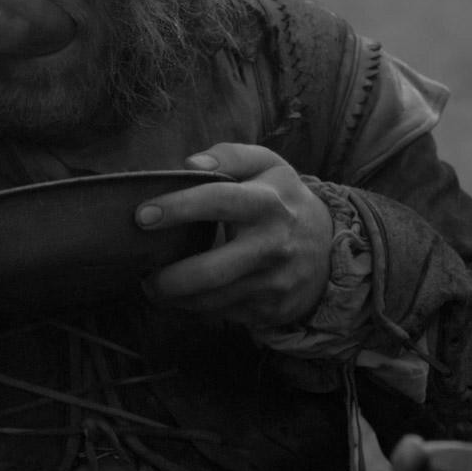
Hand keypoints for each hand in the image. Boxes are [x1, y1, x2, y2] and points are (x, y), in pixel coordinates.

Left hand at [138, 144, 333, 327]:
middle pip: (212, 270)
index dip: (178, 207)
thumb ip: (230, 156)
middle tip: (143, 274)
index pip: (219, 201)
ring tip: (154, 287)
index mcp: (269, 202)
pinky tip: (183, 298)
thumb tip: (190, 164)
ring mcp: (273, 282)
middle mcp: (272, 245)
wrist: (329, 249)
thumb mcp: (268, 166)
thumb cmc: (283, 201)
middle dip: (170, 278)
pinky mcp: (269, 309)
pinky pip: (222, 314)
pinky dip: (195, 309)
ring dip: (175, 298)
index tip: (142, 215)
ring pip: (212, 300)